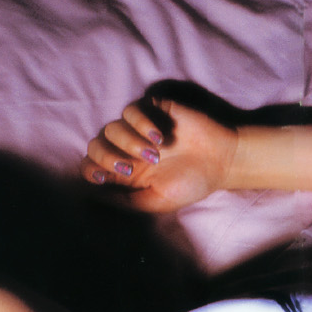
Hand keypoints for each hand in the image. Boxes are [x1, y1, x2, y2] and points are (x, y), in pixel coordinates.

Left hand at [78, 97, 238, 212]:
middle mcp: (127, 149)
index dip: (90, 170)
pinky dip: (140, 123)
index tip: (102, 178)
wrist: (221, 161)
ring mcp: (138, 128)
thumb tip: (93, 198)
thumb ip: (126, 202)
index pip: (92, 166)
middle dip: (107, 157)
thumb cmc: (191, 184)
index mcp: (125, 172)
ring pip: (111, 127)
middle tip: (130, 168)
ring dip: (129, 142)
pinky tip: (160, 137)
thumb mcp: (157, 201)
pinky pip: (131, 110)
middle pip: (96, 145)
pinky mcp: (152, 109)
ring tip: (155, 154)